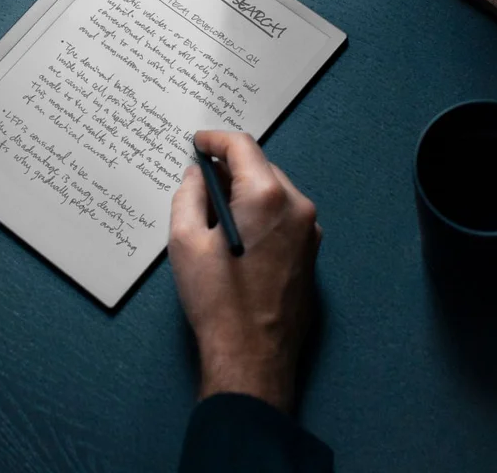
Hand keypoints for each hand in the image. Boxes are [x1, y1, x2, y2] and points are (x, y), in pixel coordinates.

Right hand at [169, 130, 321, 412]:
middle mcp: (297, 205)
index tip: (196, 142)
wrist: (252, 356)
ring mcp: (310, 230)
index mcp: (266, 196)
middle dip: (230, 165)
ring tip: (216, 205)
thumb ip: (188, 194)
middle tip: (199, 175)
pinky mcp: (312, 252)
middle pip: (260, 166)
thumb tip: (197, 173)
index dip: (215, 139)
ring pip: (274, 189)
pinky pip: (284, 213)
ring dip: (246, 188)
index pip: (242, 146)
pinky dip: (261, 209)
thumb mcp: (185, 240)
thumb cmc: (215, 297)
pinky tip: (239, 230)